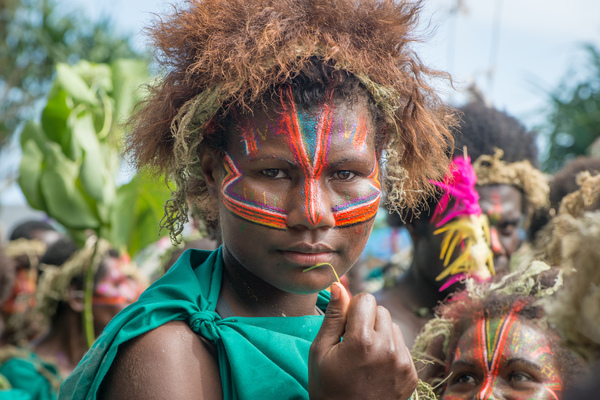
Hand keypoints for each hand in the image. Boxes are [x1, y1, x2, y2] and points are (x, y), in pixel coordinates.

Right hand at [309, 283, 416, 399]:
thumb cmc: (327, 387)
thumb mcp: (320, 352)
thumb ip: (332, 316)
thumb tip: (339, 286)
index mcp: (362, 341)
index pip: (366, 299)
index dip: (352, 309)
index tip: (344, 327)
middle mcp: (387, 348)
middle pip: (381, 310)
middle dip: (367, 320)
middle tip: (353, 342)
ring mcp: (402, 362)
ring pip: (392, 326)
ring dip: (380, 334)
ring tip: (365, 356)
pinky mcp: (411, 372)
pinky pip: (402, 345)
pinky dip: (389, 350)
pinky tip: (376, 366)